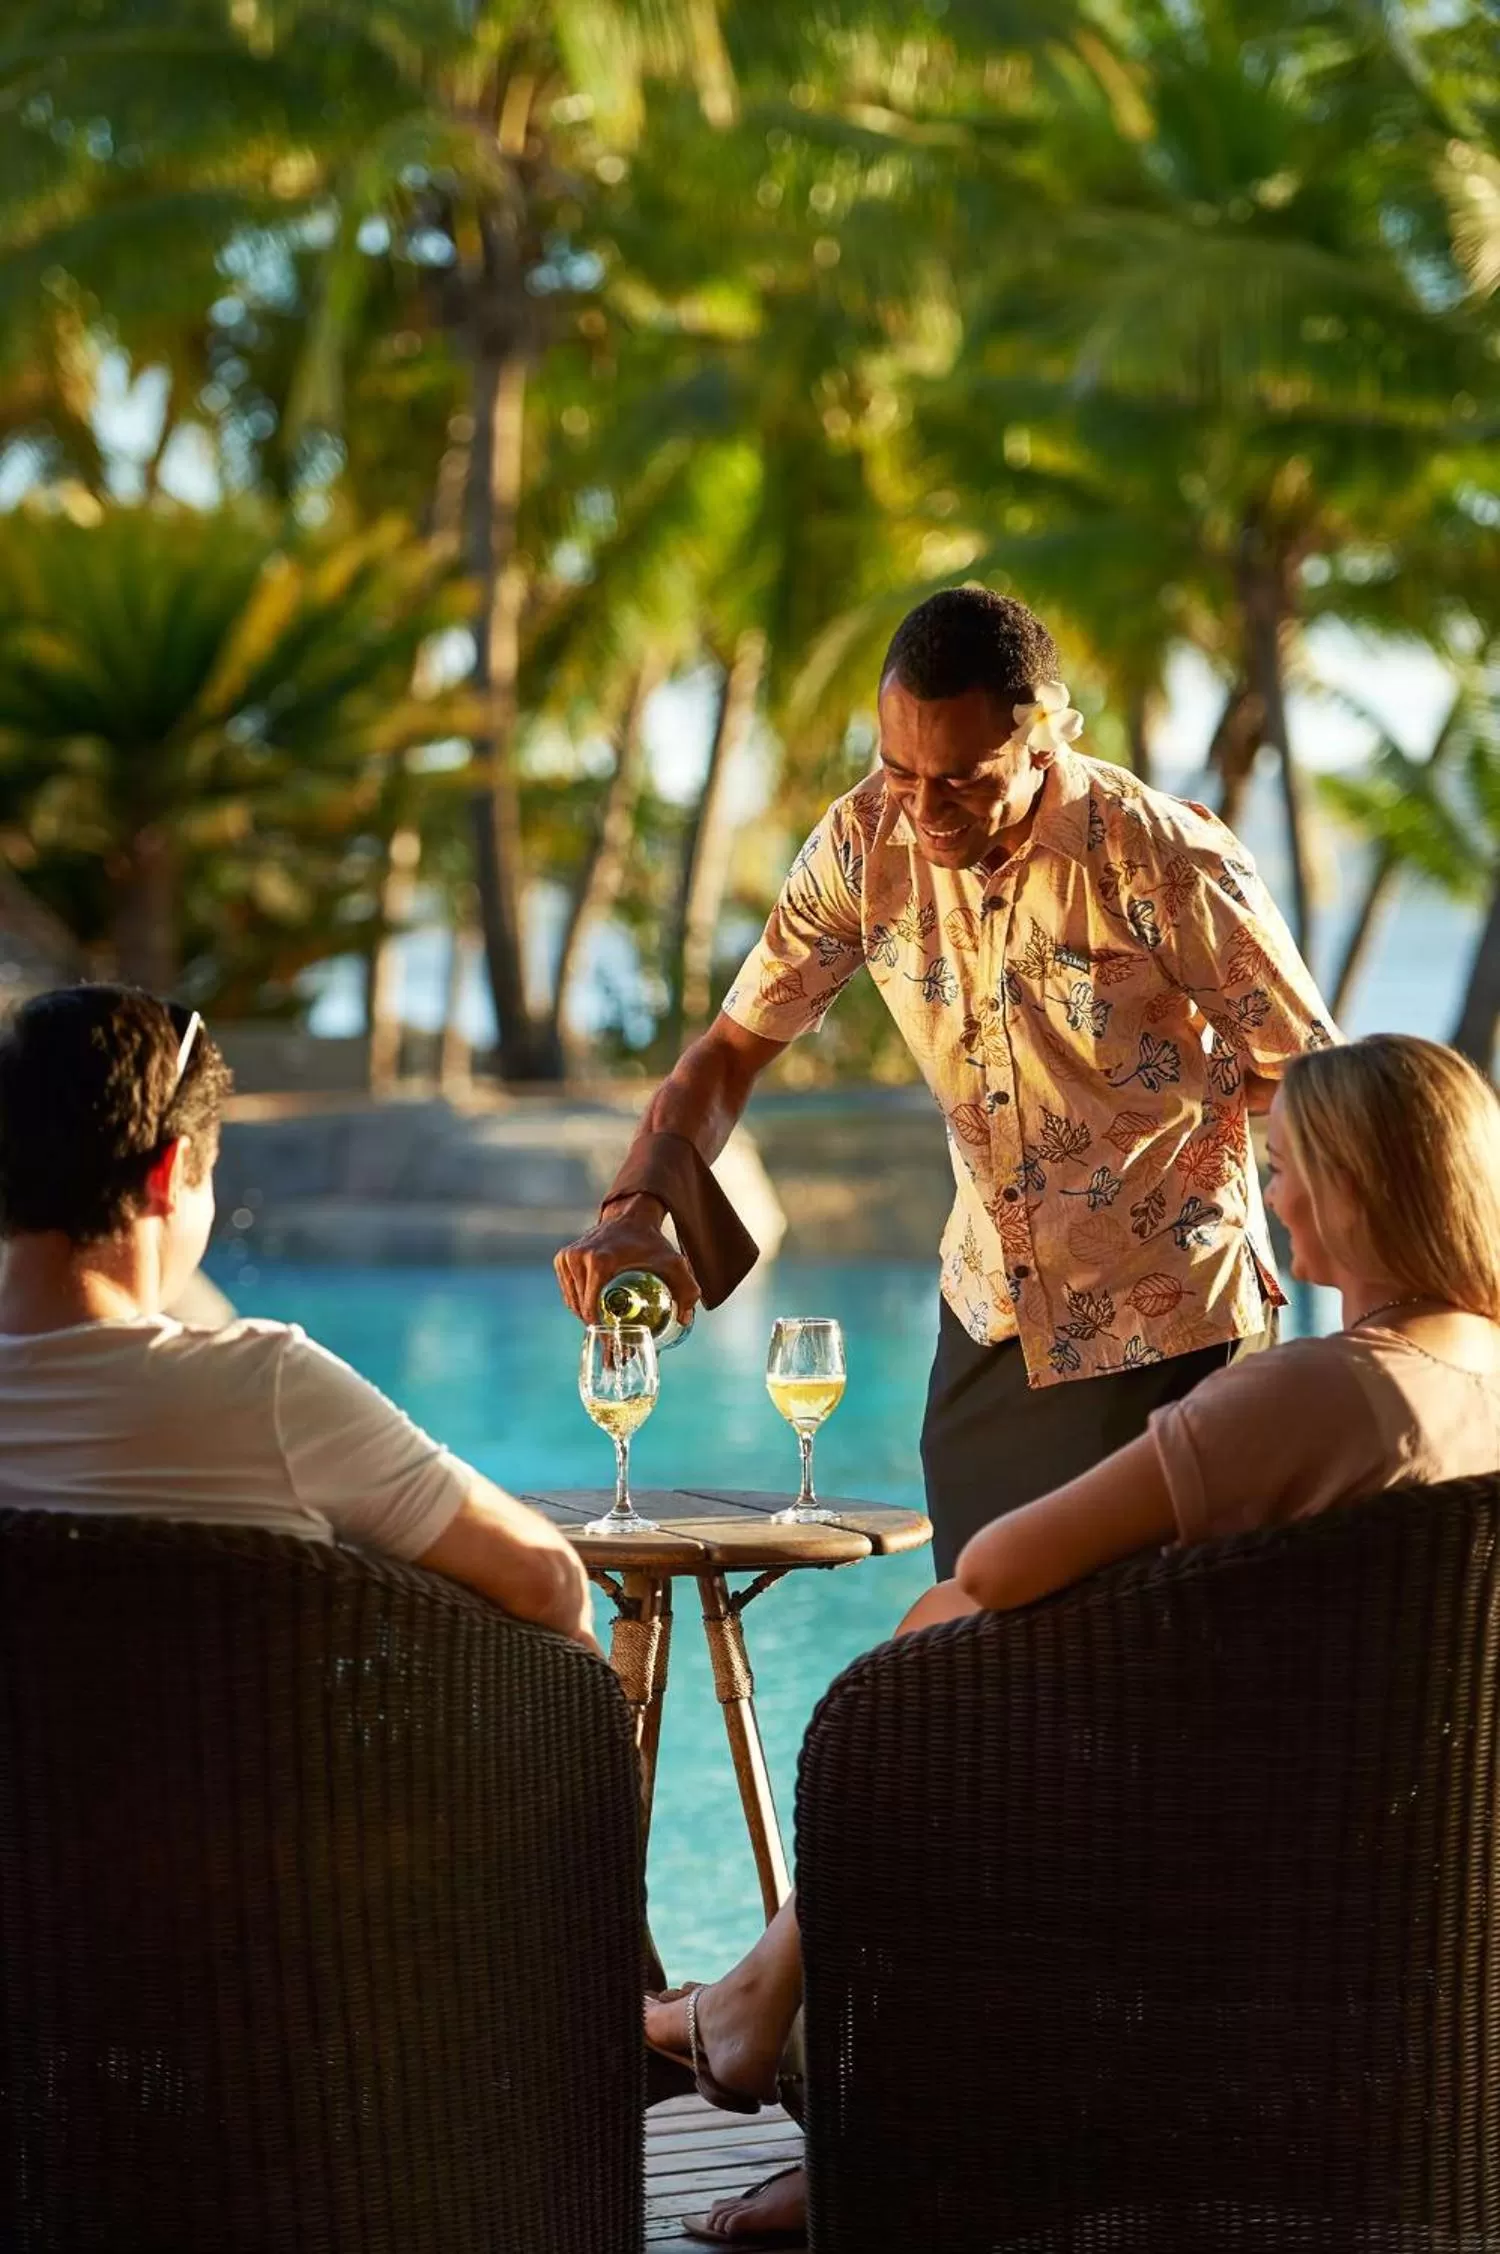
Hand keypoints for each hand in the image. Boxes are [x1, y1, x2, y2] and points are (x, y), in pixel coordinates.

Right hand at [553, 1193, 701, 1324]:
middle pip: (581, 1307)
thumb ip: (687, 1289)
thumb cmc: (651, 1242)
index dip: (602, 1330)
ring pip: (572, 1301)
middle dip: (595, 1327)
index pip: (592, 1308)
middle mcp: (578, 1258)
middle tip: (612, 1337)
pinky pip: (568, 1290)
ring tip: (604, 1325)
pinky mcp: (562, 1257)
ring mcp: (567, 1257)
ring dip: (586, 1316)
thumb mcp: (673, 1263)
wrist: (631, 1216)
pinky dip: (578, 1302)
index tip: (614, 1341)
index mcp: (599, 1262)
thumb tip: (685, 1320)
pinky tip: (593, 1309)